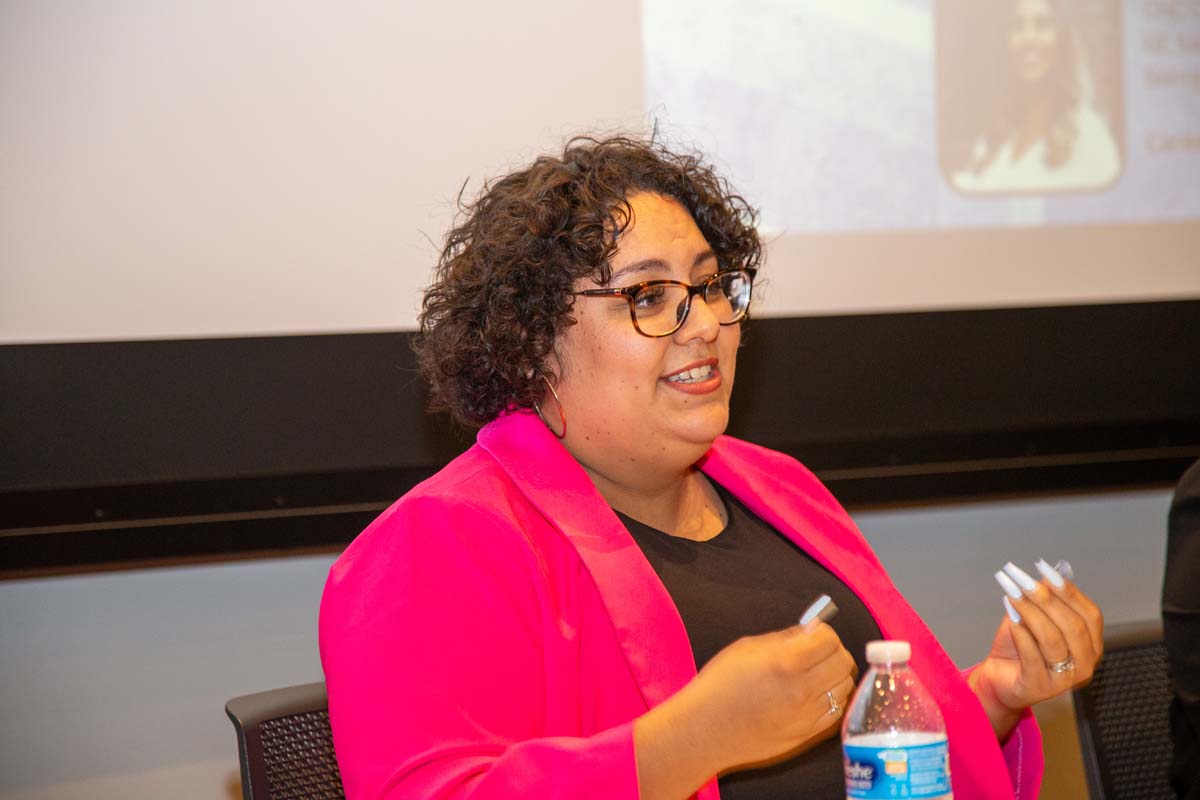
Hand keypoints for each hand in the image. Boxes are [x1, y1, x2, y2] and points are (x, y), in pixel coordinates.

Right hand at [695, 622, 857, 767]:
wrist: (705, 730)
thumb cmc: (719, 686)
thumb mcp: (747, 648)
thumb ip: (785, 638)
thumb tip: (812, 630)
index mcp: (785, 663)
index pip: (829, 640)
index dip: (823, 632)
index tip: (813, 633)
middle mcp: (801, 690)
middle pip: (844, 663)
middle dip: (834, 651)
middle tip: (818, 650)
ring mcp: (806, 716)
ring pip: (844, 688)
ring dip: (835, 675)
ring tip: (815, 672)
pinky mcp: (806, 735)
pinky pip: (835, 712)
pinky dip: (831, 699)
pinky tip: (814, 694)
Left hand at [969, 559, 1103, 739]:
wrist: (999, 678)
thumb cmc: (1020, 647)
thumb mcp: (1034, 618)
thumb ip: (1044, 600)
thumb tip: (1048, 573)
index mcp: (1091, 645)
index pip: (1090, 615)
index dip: (1068, 591)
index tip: (1044, 568)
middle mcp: (1084, 664)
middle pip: (1072, 626)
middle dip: (1046, 599)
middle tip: (1023, 579)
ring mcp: (1064, 680)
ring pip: (1052, 640)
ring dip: (1031, 612)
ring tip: (1012, 593)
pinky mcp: (1040, 688)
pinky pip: (1033, 657)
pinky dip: (1022, 634)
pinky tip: (1011, 619)